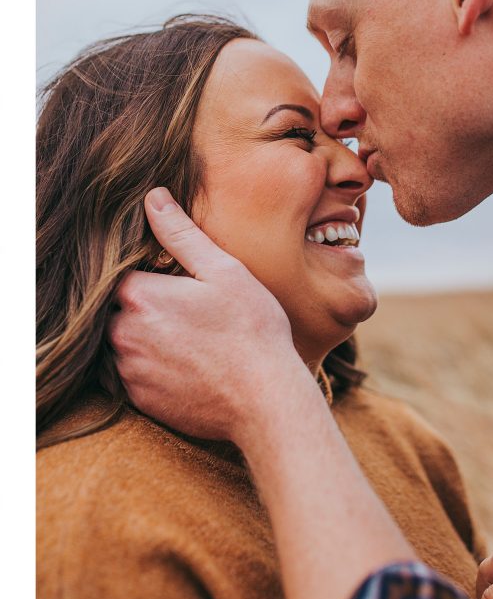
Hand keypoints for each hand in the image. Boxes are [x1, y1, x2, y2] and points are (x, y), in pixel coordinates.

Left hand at [108, 188, 307, 443]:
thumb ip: (181, 233)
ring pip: (125, 342)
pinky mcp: (138, 400)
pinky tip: (188, 365)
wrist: (265, 401)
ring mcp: (128, 371)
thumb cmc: (251, 330)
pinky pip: (133, 375)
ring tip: (192, 340)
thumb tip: (153, 197)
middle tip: (191, 313)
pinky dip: (153, 368)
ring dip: (147, 338)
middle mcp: (122, 334)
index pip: (125, 273)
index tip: (181, 284)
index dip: (153, 275)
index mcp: (138, 295)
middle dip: (148, 306)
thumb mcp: (223, 271)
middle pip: (120, 308)